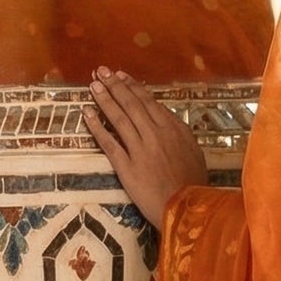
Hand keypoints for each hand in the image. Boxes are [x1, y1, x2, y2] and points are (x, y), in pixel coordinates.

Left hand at [84, 68, 208, 228]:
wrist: (187, 209)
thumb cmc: (194, 182)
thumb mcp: (194, 151)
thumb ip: (179, 133)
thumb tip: (165, 118)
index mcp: (174, 129)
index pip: (149, 102)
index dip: (133, 87)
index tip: (121, 76)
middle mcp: (156, 135)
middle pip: (131, 105)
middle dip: (115, 86)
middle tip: (101, 71)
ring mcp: (140, 150)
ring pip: (119, 118)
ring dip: (104, 100)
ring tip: (93, 85)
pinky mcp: (127, 167)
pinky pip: (109, 143)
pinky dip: (97, 127)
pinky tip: (87, 114)